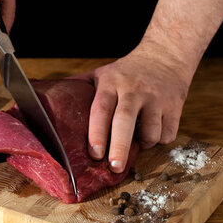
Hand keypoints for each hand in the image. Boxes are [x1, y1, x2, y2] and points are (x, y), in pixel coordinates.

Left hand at [76, 40, 195, 172]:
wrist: (165, 54)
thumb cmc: (127, 70)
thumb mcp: (102, 73)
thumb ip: (79, 88)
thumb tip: (48, 100)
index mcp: (111, 83)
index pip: (101, 109)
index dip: (96, 133)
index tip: (94, 153)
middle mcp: (133, 90)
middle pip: (125, 121)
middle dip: (119, 147)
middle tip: (114, 168)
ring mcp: (156, 98)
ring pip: (151, 131)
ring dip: (144, 144)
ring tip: (138, 141)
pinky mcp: (175, 105)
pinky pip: (167, 134)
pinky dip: (160, 139)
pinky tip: (154, 131)